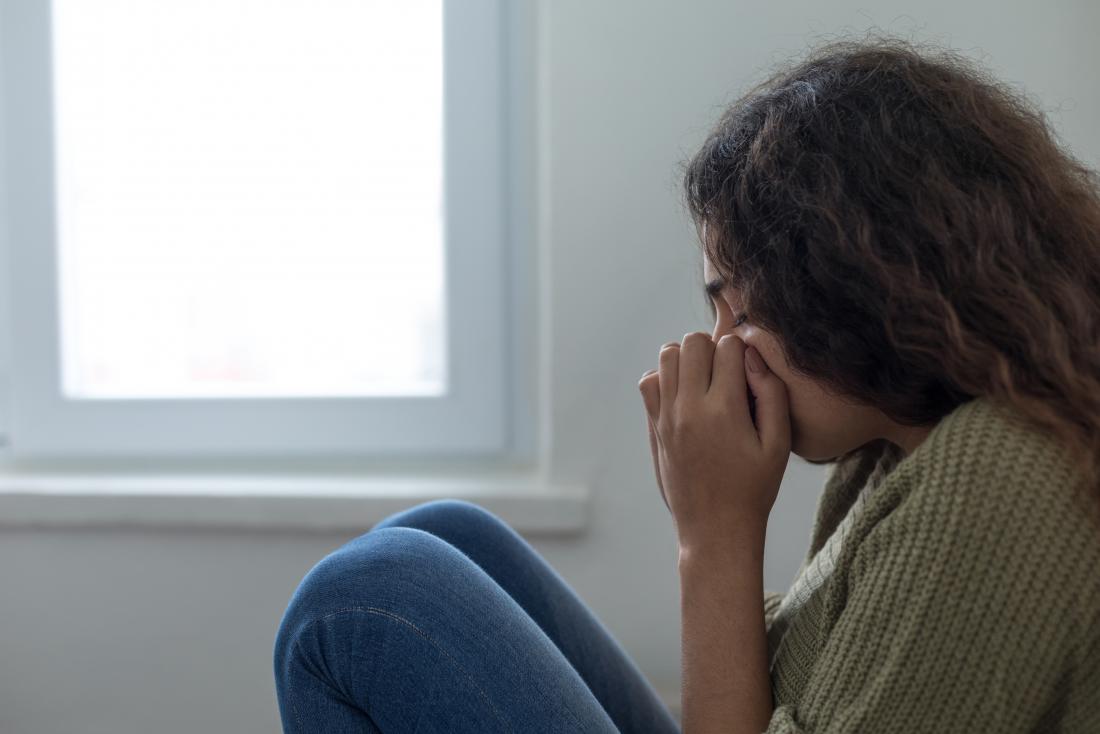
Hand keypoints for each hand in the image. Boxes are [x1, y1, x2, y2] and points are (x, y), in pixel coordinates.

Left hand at [637, 332, 790, 550]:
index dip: (743, 352)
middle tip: (726, 374)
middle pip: (692, 342)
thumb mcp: (778, 445)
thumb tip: (752, 356)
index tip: (749, 374)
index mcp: (725, 410)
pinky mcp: (654, 428)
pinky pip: (648, 382)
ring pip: (666, 355)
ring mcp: (666, 417)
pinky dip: (664, 378)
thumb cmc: (754, 489)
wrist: (715, 529)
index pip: (728, 346)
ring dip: (687, 359)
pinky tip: (685, 396)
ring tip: (705, 382)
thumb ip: (772, 394)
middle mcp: (689, 408)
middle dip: (713, 348)